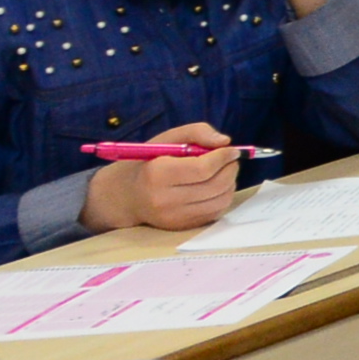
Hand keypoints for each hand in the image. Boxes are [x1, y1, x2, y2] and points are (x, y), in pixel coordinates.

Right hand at [82, 132, 245, 234]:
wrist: (125, 196)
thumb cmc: (148, 162)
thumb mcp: (166, 139)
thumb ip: (196, 132)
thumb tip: (224, 141)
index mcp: (157, 174)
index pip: (202, 169)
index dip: (223, 158)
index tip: (232, 150)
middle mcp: (165, 200)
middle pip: (215, 186)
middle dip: (230, 169)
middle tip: (230, 159)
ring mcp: (174, 217)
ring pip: (220, 200)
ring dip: (229, 183)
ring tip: (222, 171)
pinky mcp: (182, 227)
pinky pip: (215, 212)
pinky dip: (222, 197)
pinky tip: (213, 186)